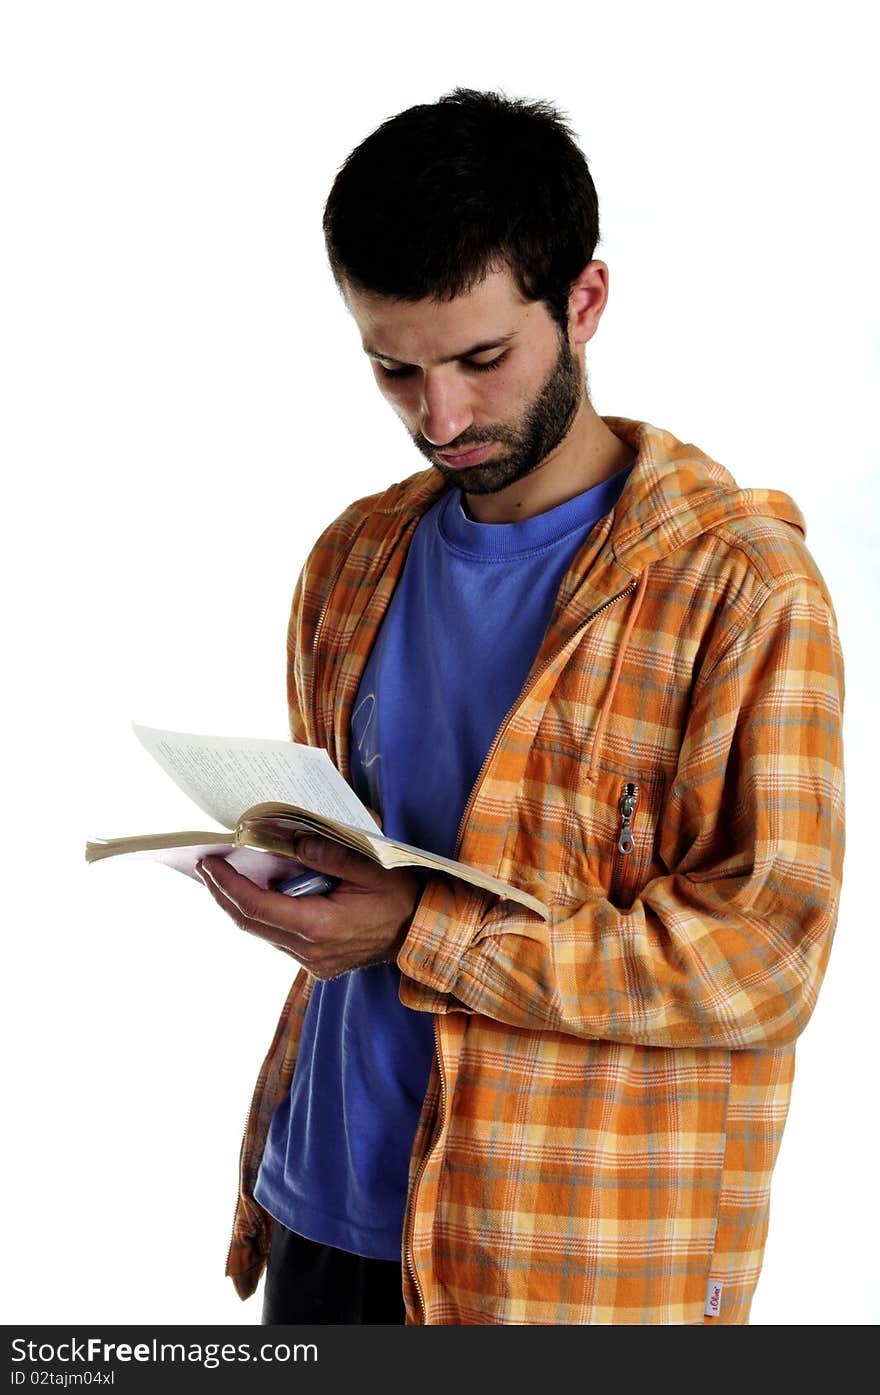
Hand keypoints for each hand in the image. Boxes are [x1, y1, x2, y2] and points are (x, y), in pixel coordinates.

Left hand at [197, 837, 422, 979]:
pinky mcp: (319, 964)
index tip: (208, 864)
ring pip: (263, 933)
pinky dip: (265, 915)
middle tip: (205, 867)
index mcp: (319, 927)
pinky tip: (260, 894)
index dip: (227, 885)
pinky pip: (280, 938)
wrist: (423, 935)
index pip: (256, 907)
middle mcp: (310, 951)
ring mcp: (313, 962)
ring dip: (241, 906)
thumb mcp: (368, 865)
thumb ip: (326, 851)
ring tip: (224, 877)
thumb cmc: (401, 897)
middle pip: (250, 923)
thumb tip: (289, 840)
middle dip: (222, 894)